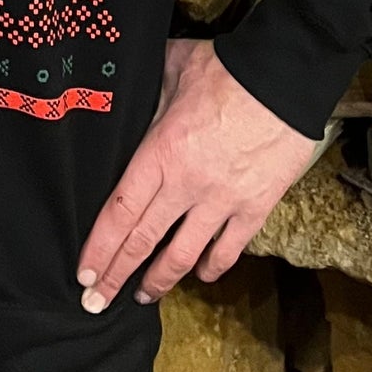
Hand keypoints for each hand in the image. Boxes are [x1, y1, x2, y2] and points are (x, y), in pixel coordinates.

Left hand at [76, 38, 321, 308]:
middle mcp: (188, 184)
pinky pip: (230, 248)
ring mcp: (223, 200)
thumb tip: (123, 89)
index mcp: (161, 152)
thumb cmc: (228, 69)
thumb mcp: (173, 68)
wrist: (286, 77)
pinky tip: (200, 275)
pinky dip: (212, 266)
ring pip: (183, 254)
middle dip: (116, 276)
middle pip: (143, 241)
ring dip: (159, 280)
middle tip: (97, 302)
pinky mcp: (256, 206)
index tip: (84, 274)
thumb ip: (146, 90)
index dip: (100, 247)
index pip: (120, 210)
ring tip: (142, 298)